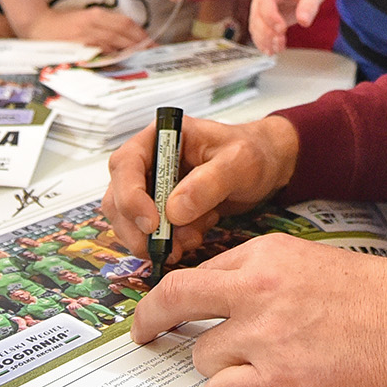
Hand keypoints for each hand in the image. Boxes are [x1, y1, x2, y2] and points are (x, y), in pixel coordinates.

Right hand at [25, 6, 148, 52]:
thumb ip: (104, 26)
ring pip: (112, 45)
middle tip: (152, 54)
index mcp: (95, 14)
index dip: (140, 33)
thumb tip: (126, 38)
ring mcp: (83, 37)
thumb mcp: (85, 18)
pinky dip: (110, 59)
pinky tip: (118, 64)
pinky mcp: (76, 49)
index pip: (125, 23)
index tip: (152, 43)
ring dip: (128, 53)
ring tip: (140, 60)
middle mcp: (91, 24)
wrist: (37, 25)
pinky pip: (98, 55)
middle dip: (139, 45)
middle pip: (122, 34)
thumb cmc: (62, 24)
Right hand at [102, 115, 299, 262]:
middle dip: (136, 228)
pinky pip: (150, 233)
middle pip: (118, 197)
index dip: (130, 196)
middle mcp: (149, 161)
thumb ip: (208, 183)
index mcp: (161, 137)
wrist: (268, 167)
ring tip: (188, 242)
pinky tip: (194, 237)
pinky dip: (167, 243)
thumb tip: (173, 212)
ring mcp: (153, 187)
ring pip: (129, 221)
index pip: (125, 164)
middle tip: (163, 248)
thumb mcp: (239, 162)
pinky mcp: (163, 209)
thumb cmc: (254, 152)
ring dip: (151, 240)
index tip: (152, 223)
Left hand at [129, 234, 386, 386]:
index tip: (163, 308)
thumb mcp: (313, 263)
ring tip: (258, 371)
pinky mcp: (276, 382)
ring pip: (200, 357)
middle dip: (153, 320)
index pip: (198, 272)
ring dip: (219, 370)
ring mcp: (263, 336)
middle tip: (146, 334)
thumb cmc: (380, 302)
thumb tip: (224, 303)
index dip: (175, 296)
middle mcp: (257, 289)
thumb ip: (264, 278)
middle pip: (175, 301)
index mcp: (267, 255)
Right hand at [248, 0, 325, 53]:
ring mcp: (259, 5)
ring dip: (264, 40)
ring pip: (255, 26)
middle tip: (280, 42)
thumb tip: (304, 21)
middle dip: (267, 32)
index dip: (270, 16)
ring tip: (278, 49)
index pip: (264, 0)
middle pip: (256, 15)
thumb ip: (309, 4)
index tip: (282, 29)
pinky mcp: (262, 17)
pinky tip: (272, 50)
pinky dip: (264, 42)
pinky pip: (258, 31)